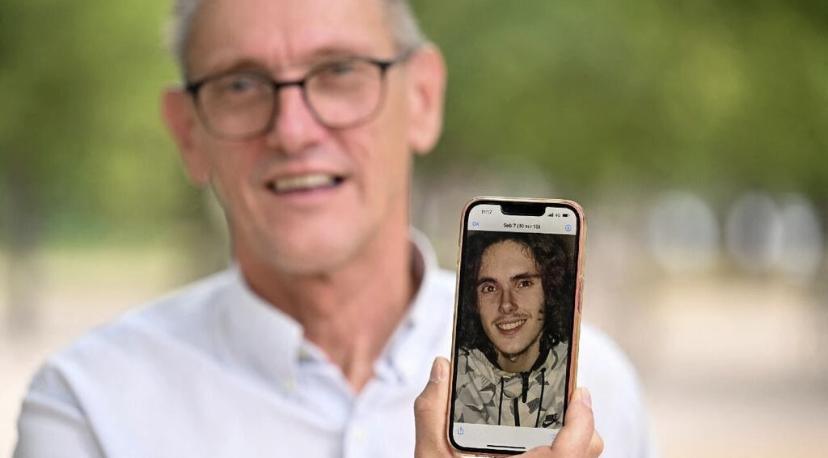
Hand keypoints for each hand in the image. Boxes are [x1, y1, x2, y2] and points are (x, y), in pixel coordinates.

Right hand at [414, 357, 602, 456]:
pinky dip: (558, 453)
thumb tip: (441, 368)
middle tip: (563, 400)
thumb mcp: (431, 457)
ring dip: (570, 441)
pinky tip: (535, 447)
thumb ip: (433, 412)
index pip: (575, 448)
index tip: (579, 392)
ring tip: (550, 422)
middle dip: (581, 425)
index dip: (584, 417)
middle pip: (586, 451)